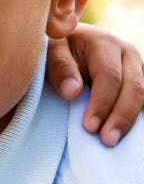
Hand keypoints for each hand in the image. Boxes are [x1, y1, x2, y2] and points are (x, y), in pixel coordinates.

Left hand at [47, 23, 143, 146]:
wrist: (67, 42)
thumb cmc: (55, 48)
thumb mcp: (50, 51)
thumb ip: (59, 67)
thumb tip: (72, 92)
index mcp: (103, 43)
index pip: (109, 76)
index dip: (101, 103)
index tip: (89, 126)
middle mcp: (126, 52)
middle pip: (134, 88)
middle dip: (121, 116)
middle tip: (107, 140)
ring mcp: (137, 66)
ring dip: (130, 120)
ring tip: (114, 140)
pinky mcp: (139, 78)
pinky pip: (143, 99)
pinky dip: (137, 115)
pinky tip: (127, 133)